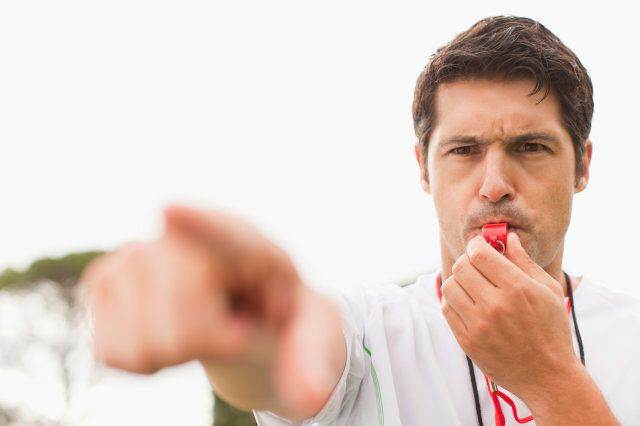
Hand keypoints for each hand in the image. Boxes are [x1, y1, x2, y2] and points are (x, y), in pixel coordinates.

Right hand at [80, 205, 342, 417]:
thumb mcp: (316, 334)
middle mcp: (189, 237)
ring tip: (201, 329)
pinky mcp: (103, 282)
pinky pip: (111, 351)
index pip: (226, 236)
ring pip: (145, 339)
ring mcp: (139, 254)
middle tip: (236, 331)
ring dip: (178, 352)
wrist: (246, 317)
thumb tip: (308, 397)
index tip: (171, 212)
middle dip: (212, 340)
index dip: (199, 224)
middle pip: (183, 313)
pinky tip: (168, 335)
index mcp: (251, 244)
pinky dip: (143, 362)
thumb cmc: (282, 320)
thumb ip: (316, 360)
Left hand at [440, 232, 577, 399]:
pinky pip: (447, 309)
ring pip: (449, 286)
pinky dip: (454, 301)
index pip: (479, 254)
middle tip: (477, 265)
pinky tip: (469, 303)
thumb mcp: (549, 291)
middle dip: (468, 261)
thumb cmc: (552, 331)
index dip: (476, 244)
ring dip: (458, 281)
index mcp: (517, 289)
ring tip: (472, 285)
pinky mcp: (467, 341)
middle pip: (460, 267)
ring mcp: (478, 325)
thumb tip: (509, 238)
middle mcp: (495, 305)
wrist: (548, 377)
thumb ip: (525, 262)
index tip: (480, 245)